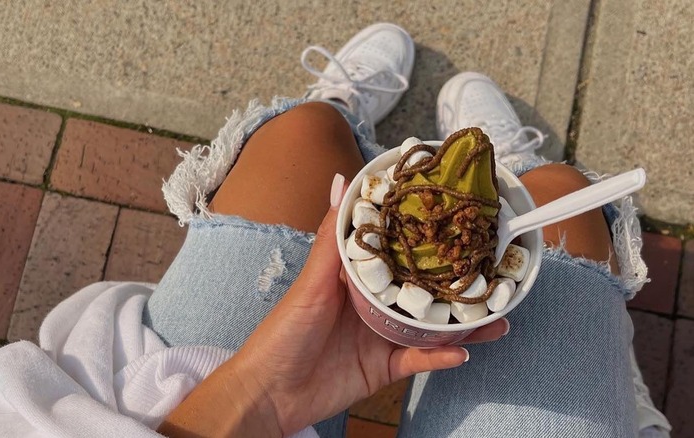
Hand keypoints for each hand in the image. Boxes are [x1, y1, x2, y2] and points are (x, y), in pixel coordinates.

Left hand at [159, 174, 508, 436]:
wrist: (269, 394)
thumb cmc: (283, 332)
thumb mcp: (312, 281)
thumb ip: (333, 236)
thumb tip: (341, 181)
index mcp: (356, 277)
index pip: (398, 250)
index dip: (426, 236)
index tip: (458, 219)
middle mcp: (373, 303)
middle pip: (422, 289)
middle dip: (457, 283)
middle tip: (493, 272)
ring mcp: (380, 336)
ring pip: (430, 326)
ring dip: (463, 324)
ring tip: (498, 318)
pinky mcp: (384, 368)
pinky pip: (420, 361)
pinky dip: (441, 357)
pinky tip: (462, 352)